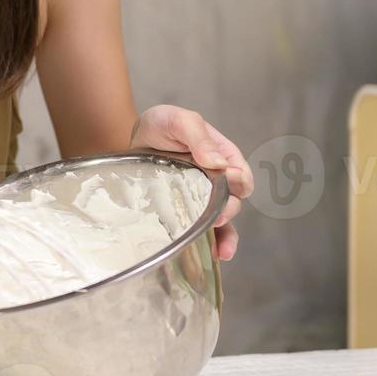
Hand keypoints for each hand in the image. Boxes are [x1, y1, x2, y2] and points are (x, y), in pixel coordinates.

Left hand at [129, 105, 252, 260]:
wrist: (135, 140)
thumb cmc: (161, 125)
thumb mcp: (179, 120)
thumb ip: (199, 136)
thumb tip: (219, 163)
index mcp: (224, 157)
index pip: (241, 176)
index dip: (238, 182)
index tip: (228, 181)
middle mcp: (219, 181)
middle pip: (234, 201)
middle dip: (228, 210)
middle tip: (216, 215)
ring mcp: (204, 198)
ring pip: (224, 222)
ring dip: (226, 237)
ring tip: (221, 250)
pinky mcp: (188, 212)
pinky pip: (206, 231)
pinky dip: (213, 244)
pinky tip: (213, 254)